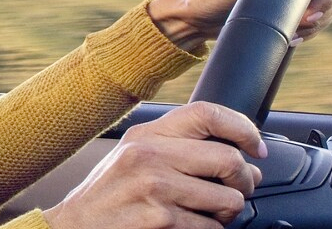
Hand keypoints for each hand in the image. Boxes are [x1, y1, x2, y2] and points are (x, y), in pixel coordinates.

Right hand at [42, 102, 265, 228]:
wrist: (75, 226)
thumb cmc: (108, 194)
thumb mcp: (133, 155)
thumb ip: (176, 146)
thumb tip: (241, 156)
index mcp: (147, 133)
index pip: (208, 113)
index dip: (243, 128)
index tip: (256, 147)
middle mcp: (149, 154)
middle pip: (228, 158)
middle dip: (244, 180)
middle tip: (240, 189)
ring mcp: (155, 187)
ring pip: (228, 198)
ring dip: (228, 212)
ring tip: (212, 213)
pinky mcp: (160, 218)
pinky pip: (210, 227)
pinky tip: (191, 227)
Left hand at [149, 0, 331, 50]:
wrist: (194, 19)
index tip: (310, 16)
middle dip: (325, 13)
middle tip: (299, 28)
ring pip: (329, 9)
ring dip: (319, 25)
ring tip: (293, 36)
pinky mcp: (286, 13)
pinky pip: (314, 22)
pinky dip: (310, 32)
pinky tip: (292, 39)